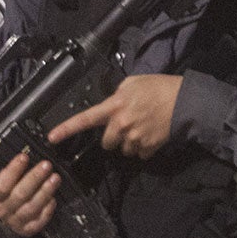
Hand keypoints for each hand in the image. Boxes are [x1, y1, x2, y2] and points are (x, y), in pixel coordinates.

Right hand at [0, 150, 58, 237]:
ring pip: (31, 207)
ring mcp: (15, 221)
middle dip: (34, 178)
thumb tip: (24, 156)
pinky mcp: (27, 229)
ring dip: (45, 192)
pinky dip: (47, 210)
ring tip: (55, 178)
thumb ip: (8, 172)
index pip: (1, 184)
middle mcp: (3, 210)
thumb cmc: (3, 195)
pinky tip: (53, 199)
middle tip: (46, 165)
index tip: (24, 157)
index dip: (13, 170)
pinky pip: (38, 221)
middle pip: (20, 195)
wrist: (0, 221)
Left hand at [47, 74, 182, 159]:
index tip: (52, 138)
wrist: (184, 102)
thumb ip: (117, 95)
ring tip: (142, 128)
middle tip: (125, 126)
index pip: (85, 119)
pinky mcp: (147, 148)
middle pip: (106, 143)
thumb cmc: (159, 88)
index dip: (66, 129)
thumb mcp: (132, 83)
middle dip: (112, 137)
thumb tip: (111, 104)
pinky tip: (151, 134)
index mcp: (115, 106)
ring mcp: (134, 138)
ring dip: (129, 143)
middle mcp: (121, 125)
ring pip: (123, 150)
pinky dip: (143, 147)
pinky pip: (139, 154)